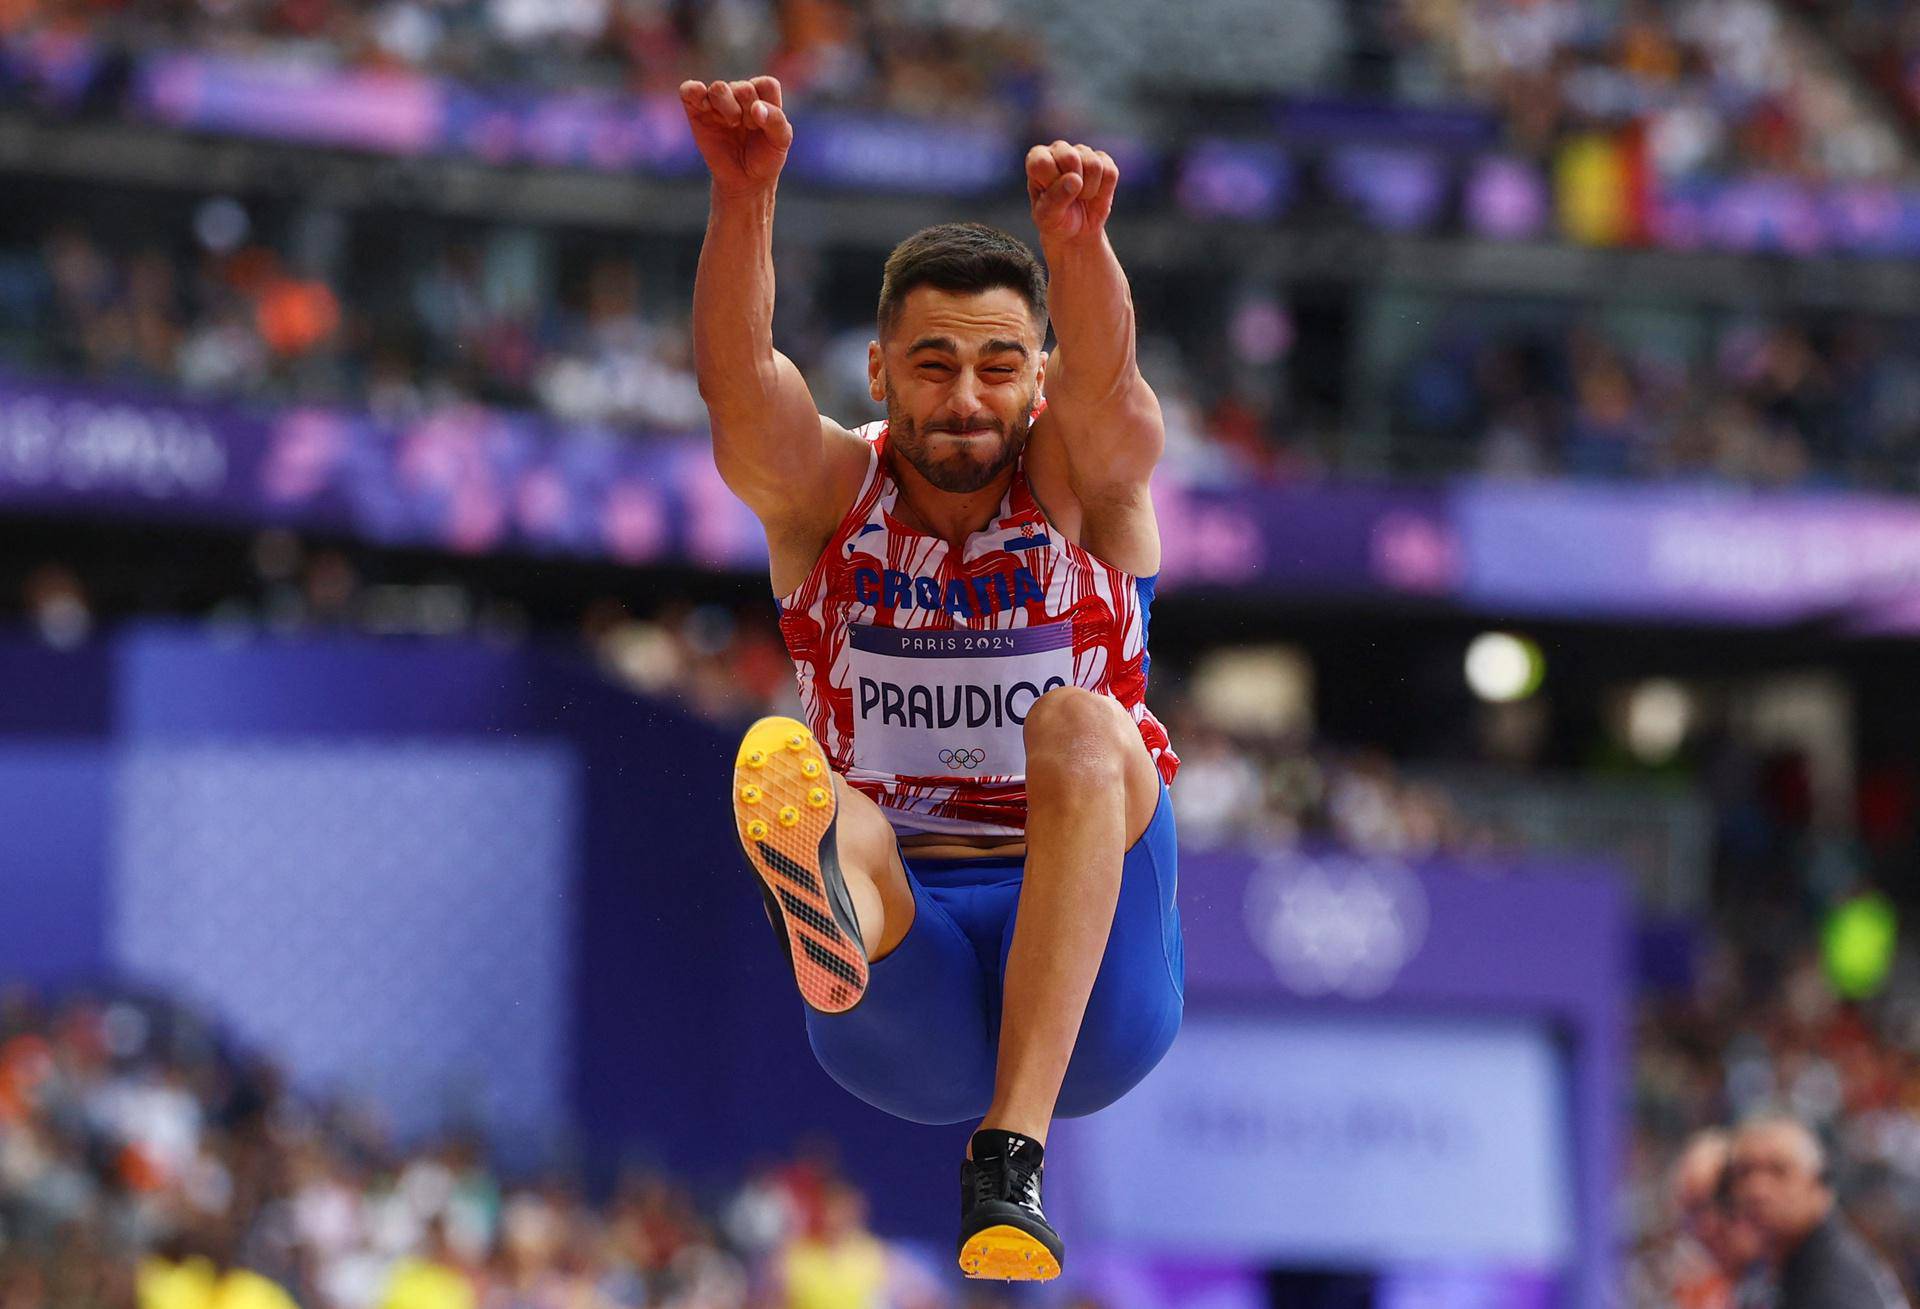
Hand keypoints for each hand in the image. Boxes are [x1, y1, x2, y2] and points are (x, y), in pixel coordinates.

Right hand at [679, 76, 792, 198]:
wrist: (744, 180)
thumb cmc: (765, 157)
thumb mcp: (781, 141)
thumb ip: (776, 120)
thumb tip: (755, 107)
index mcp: (762, 94)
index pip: (767, 84)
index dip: (767, 107)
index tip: (764, 126)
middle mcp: (738, 92)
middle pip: (743, 89)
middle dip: (748, 114)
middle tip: (747, 130)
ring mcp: (717, 100)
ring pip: (718, 88)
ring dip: (728, 110)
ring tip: (732, 125)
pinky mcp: (696, 108)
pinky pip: (689, 89)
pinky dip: (695, 93)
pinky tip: (706, 109)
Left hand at [1026, 141, 1117, 245]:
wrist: (1076, 231)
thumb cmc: (1055, 221)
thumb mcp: (1048, 217)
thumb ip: (1056, 198)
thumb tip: (1075, 179)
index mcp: (1038, 159)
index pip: (1043, 162)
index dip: (1051, 184)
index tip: (1051, 197)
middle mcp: (1059, 150)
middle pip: (1070, 157)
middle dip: (1073, 186)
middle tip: (1069, 197)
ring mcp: (1083, 152)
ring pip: (1093, 165)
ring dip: (1089, 190)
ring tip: (1080, 197)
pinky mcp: (1103, 160)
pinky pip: (1110, 172)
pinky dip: (1104, 190)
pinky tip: (1094, 193)